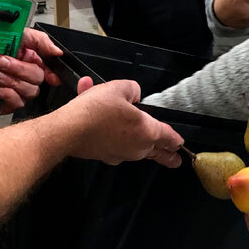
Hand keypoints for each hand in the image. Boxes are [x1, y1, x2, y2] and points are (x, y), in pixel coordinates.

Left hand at [0, 28, 62, 113]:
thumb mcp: (19, 33)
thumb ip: (41, 41)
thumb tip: (57, 52)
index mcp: (31, 60)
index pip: (49, 71)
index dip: (52, 74)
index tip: (51, 76)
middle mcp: (25, 76)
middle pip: (37, 80)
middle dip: (20, 70)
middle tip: (3, 62)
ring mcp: (17, 90)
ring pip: (28, 93)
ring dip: (12, 82)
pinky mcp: (6, 103)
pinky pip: (16, 104)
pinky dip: (7, 95)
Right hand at [62, 78, 183, 167]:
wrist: (68, 130)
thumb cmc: (95, 111)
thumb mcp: (119, 88)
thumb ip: (133, 90)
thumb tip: (134, 95)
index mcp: (147, 131)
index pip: (169, 138)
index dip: (176, 140)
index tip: (180, 146)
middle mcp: (137, 147)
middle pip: (156, 151)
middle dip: (167, 155)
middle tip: (175, 160)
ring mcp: (121, 154)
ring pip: (136, 149)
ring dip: (136, 138)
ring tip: (131, 126)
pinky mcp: (105, 156)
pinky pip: (116, 145)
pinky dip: (113, 134)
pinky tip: (101, 118)